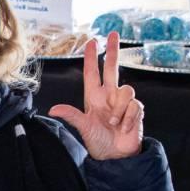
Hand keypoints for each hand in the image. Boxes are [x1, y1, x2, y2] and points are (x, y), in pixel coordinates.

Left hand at [48, 32, 144, 160]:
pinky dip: (128, 119)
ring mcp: (123, 102)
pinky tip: (124, 129)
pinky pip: (134, 106)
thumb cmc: (98, 142)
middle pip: (113, 67)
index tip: (92, 41)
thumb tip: (53, 109)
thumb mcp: (84, 127)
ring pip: (126, 90)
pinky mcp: (136, 110)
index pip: (92, 72)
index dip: (92, 57)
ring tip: (114, 125)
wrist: (116, 157)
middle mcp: (109, 96)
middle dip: (113, 50)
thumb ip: (71, 115)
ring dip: (119, 110)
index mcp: (94, 97)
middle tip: (113, 33)